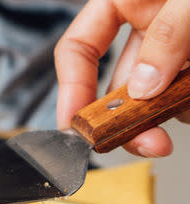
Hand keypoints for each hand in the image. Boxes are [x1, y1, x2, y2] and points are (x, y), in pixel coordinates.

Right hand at [55, 0, 189, 156]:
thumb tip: (146, 86)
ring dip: (173, 112)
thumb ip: (169, 35)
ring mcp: (179, 47)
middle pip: (121, 85)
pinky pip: (189, 97)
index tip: (78, 125)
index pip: (80, 49)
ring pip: (160, 96)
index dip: (72, 88)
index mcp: (127, 0)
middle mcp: (150, 26)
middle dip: (131, 118)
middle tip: (147, 141)